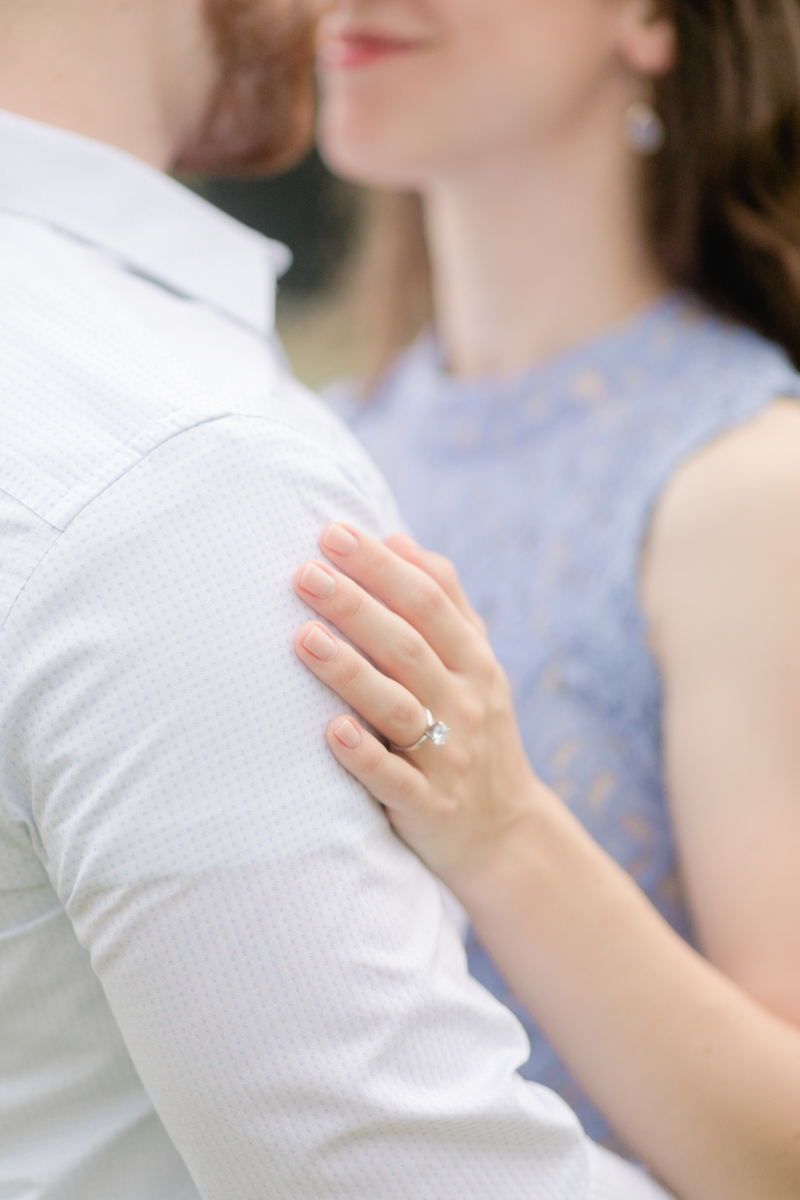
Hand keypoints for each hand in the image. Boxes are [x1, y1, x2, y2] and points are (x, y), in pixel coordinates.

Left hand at [293, 523, 543, 894]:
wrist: (504, 833)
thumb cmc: (473, 730)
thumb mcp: (475, 662)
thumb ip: (444, 599)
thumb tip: (398, 539)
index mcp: (474, 662)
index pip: (428, 602)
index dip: (381, 567)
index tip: (332, 533)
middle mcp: (466, 704)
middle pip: (409, 647)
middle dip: (356, 607)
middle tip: (305, 573)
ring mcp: (449, 757)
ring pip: (397, 709)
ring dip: (351, 672)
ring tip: (303, 638)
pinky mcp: (428, 807)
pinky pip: (394, 781)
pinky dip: (365, 756)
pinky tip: (331, 731)